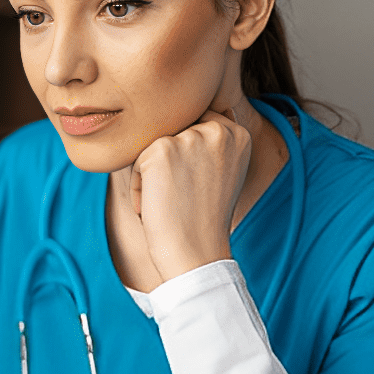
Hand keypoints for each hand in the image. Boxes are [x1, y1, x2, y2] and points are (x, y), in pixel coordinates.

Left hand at [129, 107, 251, 282]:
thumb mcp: (218, 172)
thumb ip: (206, 143)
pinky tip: (157, 205)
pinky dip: (139, 186)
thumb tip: (174, 120)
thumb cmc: (201, 219)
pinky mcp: (162, 149)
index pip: (194, 123)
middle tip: (183, 197)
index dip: (184, 158)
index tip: (194, 188)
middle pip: (171, 131)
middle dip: (168, 164)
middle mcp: (219, 129)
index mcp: (237, 132)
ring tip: (172, 201)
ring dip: (151, 176)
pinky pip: (136, 162)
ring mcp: (190, 137)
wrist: (196, 253)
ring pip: (152, 146)